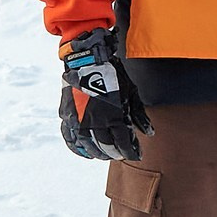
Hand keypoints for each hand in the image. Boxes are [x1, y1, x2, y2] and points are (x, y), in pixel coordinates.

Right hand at [57, 27, 150, 160]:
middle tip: (120, 155)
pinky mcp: (67, 117)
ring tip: (105, 155)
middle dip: (115, 153)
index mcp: (114, 116)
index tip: (136, 155)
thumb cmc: (112, 76)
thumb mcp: (131, 93)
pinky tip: (86, 152)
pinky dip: (78, 148)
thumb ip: (139, 115)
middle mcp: (96, 122)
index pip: (124, 142)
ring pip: (89, 146)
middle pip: (107, 147)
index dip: (131, 151)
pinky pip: (71, 138)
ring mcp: (79, 120)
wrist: (87, 60)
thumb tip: (149, 133)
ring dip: (98, 153)